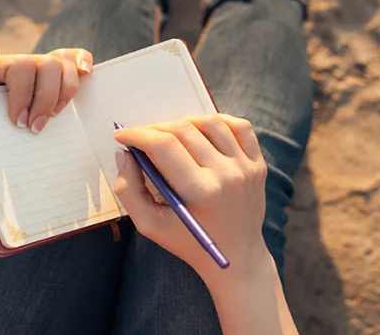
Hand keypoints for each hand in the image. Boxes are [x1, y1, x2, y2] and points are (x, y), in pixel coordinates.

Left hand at [0, 30, 93, 132]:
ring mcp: (43, 71)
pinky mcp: (59, 80)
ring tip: (54, 116)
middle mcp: (26, 64)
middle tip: (35, 128)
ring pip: (64, 65)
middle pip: (48, 65)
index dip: (24, 94)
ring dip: (65, 92)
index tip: (18, 121)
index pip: (22, 66)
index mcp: (2, 66)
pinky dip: (83, 61)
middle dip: (45, 98)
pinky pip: (75, 59)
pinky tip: (86, 73)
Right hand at [112, 115, 269, 284]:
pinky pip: (240, 127)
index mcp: (200, 191)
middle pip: (184, 130)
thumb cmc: (188, 242)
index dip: (137, 134)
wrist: (236, 257)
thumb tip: (123, 153)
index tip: (121, 134)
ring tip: (168, 133)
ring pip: (211, 123)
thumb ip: (128, 190)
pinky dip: (219, 121)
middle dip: (155, 128)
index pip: (164, 145)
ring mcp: (246, 168)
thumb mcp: (150, 225)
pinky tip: (201, 130)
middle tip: (141, 137)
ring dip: (184, 121)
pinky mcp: (258, 165)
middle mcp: (227, 175)